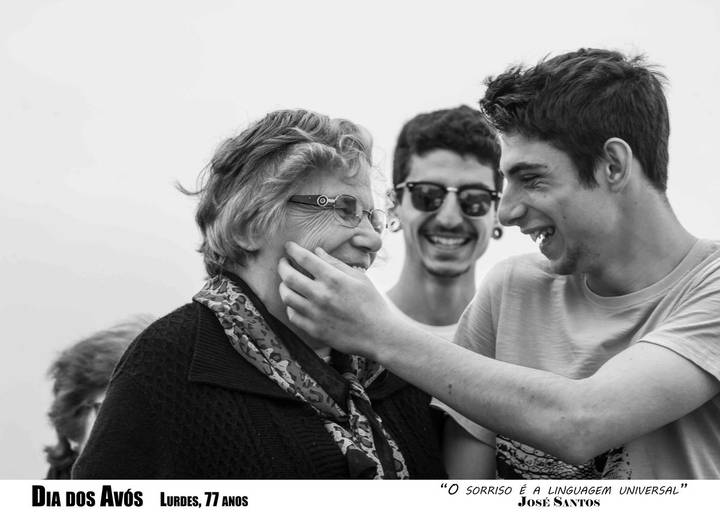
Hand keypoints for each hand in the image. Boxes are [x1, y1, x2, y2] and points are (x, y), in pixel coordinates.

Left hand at [278, 242, 394, 358]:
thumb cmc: (373, 302)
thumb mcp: (358, 277)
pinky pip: (292, 315)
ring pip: (286, 296)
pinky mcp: (314, 330)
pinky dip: (291, 306)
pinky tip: (295, 301)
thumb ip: (335, 263)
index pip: (305, 258)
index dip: (293, 249)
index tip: (289, 246)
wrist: (380, 334)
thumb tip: (317, 251)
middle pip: (289, 276)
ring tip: (286, 281)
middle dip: (282, 265)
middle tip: (283, 261)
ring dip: (283, 285)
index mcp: (334, 279)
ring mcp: (316, 314)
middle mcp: (321, 295)